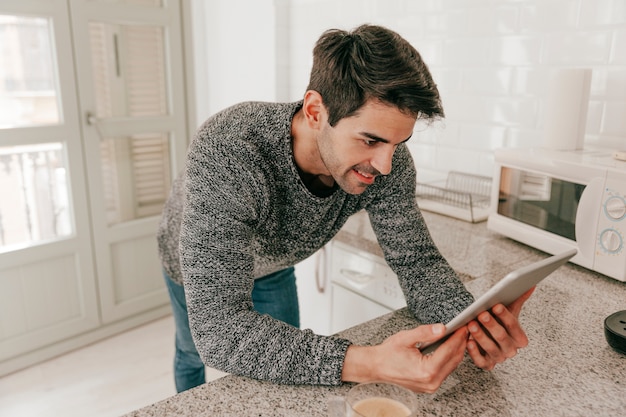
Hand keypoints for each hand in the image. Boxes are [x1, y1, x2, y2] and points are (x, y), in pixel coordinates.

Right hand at [341, 323, 467, 392]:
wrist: (375, 367)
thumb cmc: (387, 354)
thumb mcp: (406, 338)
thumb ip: (425, 332)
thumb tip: (442, 328)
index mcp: (426, 370)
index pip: (449, 351)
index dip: (458, 337)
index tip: (464, 327)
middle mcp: (431, 382)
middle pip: (454, 360)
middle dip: (461, 343)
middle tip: (465, 329)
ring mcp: (430, 386)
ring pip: (451, 366)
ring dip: (457, 351)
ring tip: (459, 336)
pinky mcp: (429, 386)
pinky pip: (445, 371)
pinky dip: (449, 359)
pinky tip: (450, 348)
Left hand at [466, 287, 534, 369]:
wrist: (487, 337)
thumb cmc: (498, 323)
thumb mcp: (508, 312)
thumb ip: (518, 299)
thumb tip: (530, 284)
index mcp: (520, 338)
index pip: (514, 327)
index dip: (505, 316)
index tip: (496, 305)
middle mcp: (511, 350)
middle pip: (502, 337)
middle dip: (492, 325)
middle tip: (481, 314)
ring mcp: (499, 358)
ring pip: (491, 349)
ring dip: (481, 336)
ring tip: (471, 324)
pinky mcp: (486, 364)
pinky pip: (481, 361)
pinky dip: (474, 352)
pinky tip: (468, 341)